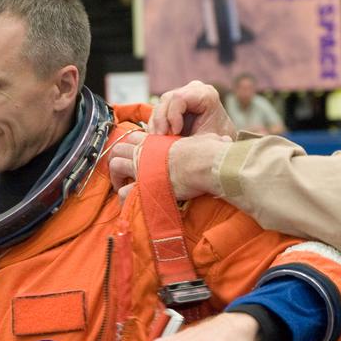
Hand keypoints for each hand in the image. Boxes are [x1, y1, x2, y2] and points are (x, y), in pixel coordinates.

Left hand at [108, 133, 229, 200]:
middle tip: (121, 174)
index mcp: (157, 141)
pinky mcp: (144, 185)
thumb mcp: (207, 140)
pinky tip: (129, 203)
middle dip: (116, 160)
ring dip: (115, 177)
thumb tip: (225, 140)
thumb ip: (209, 140)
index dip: (129, 146)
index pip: (132, 137)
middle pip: (117, 149)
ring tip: (120, 188)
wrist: (207, 164)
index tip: (133, 156)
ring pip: (114, 166)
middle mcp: (145, 152)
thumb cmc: (209, 152)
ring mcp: (142, 167)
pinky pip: (124, 192)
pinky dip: (124, 198)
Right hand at [149, 82, 236, 138]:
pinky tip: (158, 139)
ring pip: (160, 106)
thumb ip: (191, 137)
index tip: (175, 133)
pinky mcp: (173, 103)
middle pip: (167, 100)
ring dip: (156, 125)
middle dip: (161, 122)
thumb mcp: (206, 140)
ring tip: (160, 142)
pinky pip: (158, 112)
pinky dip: (156, 126)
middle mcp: (193, 89)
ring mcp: (182, 94)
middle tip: (162, 140)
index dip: (172, 116)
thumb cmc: (217, 140)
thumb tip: (175, 137)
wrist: (219, 142)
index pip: (179, 98)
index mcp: (206, 94)